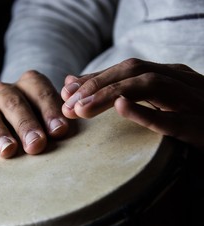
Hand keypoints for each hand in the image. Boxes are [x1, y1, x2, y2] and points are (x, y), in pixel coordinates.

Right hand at [0, 70, 68, 157]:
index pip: (39, 89)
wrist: (22, 131)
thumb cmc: (47, 125)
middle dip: (26, 124)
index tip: (59, 131)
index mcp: (30, 84)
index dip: (49, 109)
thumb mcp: (59, 116)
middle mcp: (6, 92)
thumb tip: (77, 105)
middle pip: (13, 102)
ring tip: (9, 151)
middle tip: (36, 145)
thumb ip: (68, 110)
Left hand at [60, 58, 203, 150]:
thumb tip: (77, 83)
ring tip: (81, 108)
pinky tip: (122, 106)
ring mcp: (191, 101)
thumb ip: (124, 91)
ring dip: (110, 94)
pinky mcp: (199, 126)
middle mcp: (179, 81)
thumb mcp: (161, 102)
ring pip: (148, 86)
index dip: (93, 78)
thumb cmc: (194, 117)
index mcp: (169, 75)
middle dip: (96, 85)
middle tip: (67, 103)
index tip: (66, 92)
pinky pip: (171, 117)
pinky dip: (145, 111)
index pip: (125, 69)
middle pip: (132, 71)